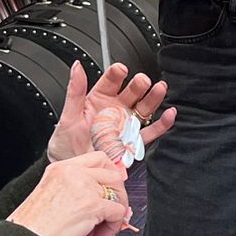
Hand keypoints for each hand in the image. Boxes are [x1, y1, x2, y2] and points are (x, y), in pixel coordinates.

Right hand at [8, 152, 131, 235]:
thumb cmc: (34, 224)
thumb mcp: (53, 194)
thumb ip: (76, 188)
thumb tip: (104, 196)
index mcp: (62, 168)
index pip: (99, 159)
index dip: (110, 175)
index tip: (110, 191)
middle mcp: (73, 173)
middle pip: (114, 176)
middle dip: (117, 197)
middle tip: (107, 214)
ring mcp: (84, 187)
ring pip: (119, 195)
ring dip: (114, 216)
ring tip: (97, 231)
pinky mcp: (92, 205)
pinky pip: (119, 213)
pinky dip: (112, 227)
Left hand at [48, 61, 175, 163]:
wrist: (74, 168)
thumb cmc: (66, 143)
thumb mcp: (68, 115)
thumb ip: (74, 91)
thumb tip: (77, 67)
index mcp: (99, 99)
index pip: (111, 81)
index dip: (117, 74)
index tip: (121, 69)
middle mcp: (115, 110)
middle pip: (132, 92)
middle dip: (138, 85)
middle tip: (142, 80)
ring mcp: (126, 125)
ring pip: (144, 108)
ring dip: (154, 98)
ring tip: (160, 88)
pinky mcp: (133, 142)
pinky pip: (151, 132)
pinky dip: (162, 124)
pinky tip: (169, 114)